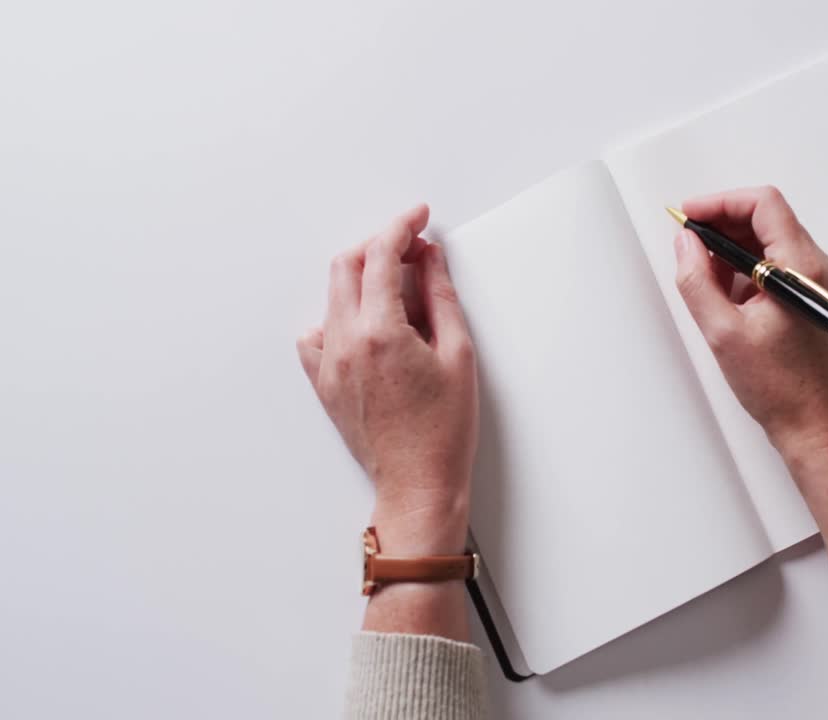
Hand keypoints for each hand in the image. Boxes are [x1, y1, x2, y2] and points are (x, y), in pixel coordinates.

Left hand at [296, 205, 476, 554]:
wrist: (418, 484)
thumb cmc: (444, 430)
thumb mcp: (458, 355)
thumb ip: (441, 297)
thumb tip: (430, 258)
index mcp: (379, 333)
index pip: (380, 257)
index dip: (400, 228)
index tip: (418, 218)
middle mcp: (344, 344)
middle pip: (347, 267)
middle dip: (379, 246)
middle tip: (413, 250)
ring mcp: (327, 365)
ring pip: (332, 297)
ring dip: (362, 280)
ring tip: (399, 292)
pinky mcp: (322, 384)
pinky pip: (316, 335)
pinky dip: (338, 318)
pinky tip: (367, 327)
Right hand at [674, 187, 827, 458]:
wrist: (815, 427)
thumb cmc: (779, 388)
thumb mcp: (723, 333)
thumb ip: (698, 281)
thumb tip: (686, 244)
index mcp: (803, 269)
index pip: (764, 205)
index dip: (721, 203)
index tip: (689, 217)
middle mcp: (819, 269)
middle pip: (768, 220)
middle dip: (724, 226)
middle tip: (689, 245)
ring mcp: (820, 284)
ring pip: (772, 243)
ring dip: (734, 250)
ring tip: (705, 278)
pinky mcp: (813, 300)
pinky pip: (779, 267)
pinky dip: (748, 271)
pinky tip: (726, 296)